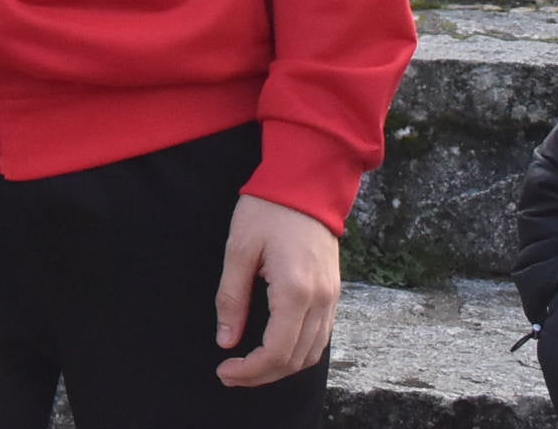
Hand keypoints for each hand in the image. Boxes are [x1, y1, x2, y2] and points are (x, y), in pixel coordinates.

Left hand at [214, 193, 340, 386]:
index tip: (224, 370)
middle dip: (262, 375)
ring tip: (249, 366)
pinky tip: (273, 347)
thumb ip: (232, 298)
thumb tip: (226, 340)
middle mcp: (321, 301)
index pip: (277, 352)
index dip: (250, 371)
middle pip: (295, 360)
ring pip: (312, 353)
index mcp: (296, 291)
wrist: (305, 183)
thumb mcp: (238, 250)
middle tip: (230, 374)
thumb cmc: (268, 210)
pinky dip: (298, 352)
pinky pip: (320, 336)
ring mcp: (331, 298)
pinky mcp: (333, 293)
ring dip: (281, 367)